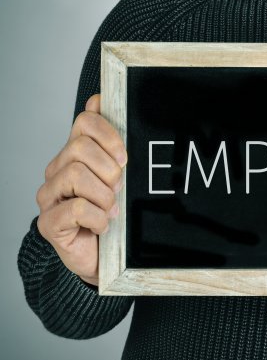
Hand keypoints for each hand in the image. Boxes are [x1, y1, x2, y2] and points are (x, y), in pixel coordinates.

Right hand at [36, 94, 126, 286]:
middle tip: (118, 190)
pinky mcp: (48, 223)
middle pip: (80, 147)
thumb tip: (100, 99)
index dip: (108, 133)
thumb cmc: (115, 215)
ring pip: (77, 175)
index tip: (124, 156)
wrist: (106, 259)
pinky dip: (98, 218)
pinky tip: (102, 226)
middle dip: (109, 170)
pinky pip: (78, 208)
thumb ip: (113, 144)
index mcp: (76, 155)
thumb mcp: (122, 178)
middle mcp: (58, 171)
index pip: (84, 122)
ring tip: (111, 211)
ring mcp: (50, 196)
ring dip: (105, 196)